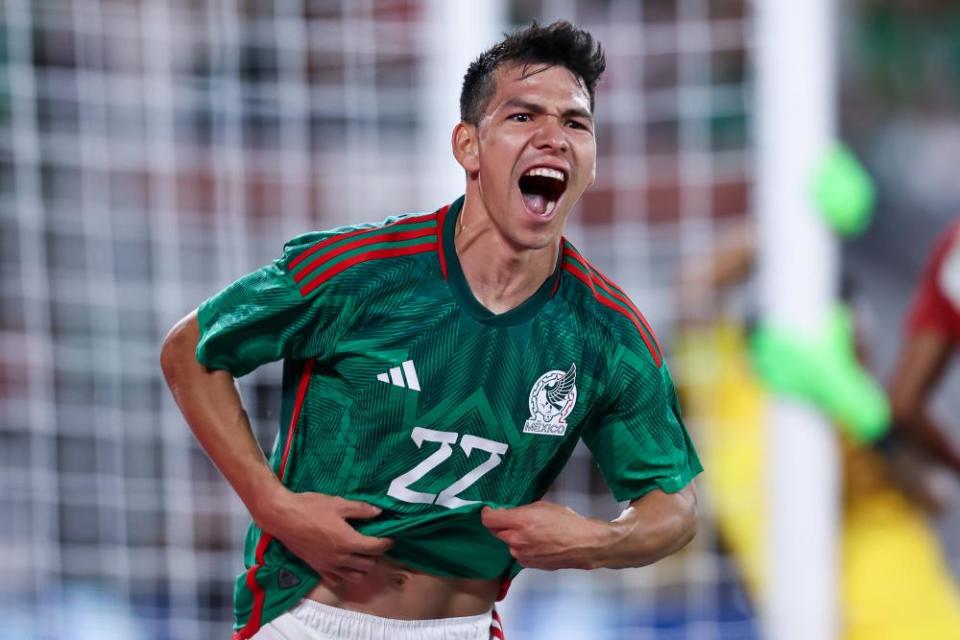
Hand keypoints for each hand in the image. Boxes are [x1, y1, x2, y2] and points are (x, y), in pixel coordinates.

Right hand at [258, 490, 392, 585]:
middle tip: (375, 542)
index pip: (376, 548)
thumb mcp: (338, 503)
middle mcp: (340, 558)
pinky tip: (344, 563)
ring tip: (362, 555)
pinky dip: (345, 575)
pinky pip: (337, 579)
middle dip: (376, 554)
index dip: (387, 543)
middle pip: (368, 564)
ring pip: (355, 576)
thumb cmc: (311, 507)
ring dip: (363, 567)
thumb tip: (378, 512)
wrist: (283, 517)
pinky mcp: (317, 568)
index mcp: (348, 541)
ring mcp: (328, 565)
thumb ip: (360, 510)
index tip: (391, 537)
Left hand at [481, 500, 611, 569]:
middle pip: (496, 532)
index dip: (487, 514)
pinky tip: (538, 543)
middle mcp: (516, 540)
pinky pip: (518, 553)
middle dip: (502, 525)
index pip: (489, 520)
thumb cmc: (566, 522)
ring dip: (514, 537)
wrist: (582, 545)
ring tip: (533, 533)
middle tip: (515, 520)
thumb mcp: (542, 506)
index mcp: (519, 522)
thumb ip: (522, 510)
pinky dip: (523, 548)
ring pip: (508, 543)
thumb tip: (509, 513)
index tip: (490, 511)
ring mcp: (521, 555)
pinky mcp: (528, 564)